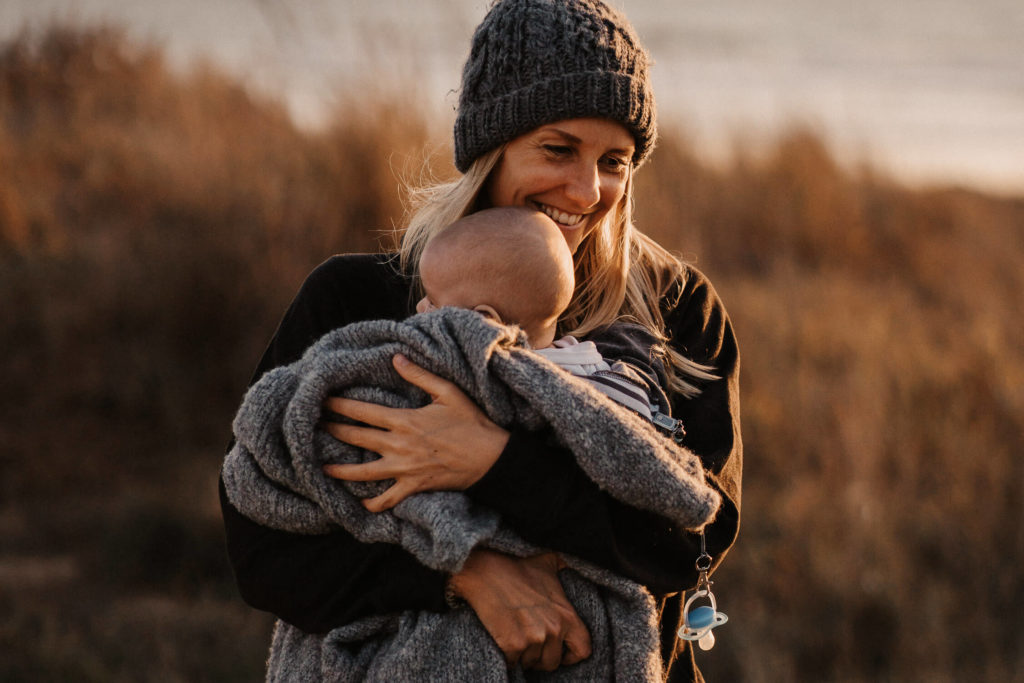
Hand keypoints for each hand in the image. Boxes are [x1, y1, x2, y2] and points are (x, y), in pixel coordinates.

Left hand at [321, 354, 509, 511]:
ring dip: (340, 472)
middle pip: (356, 439)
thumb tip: (396, 358)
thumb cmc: (471, 422)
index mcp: (405, 420)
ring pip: (363, 474)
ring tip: (321, 470)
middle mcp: (399, 446)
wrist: (491, 458)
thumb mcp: (448, 392)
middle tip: (314, 428)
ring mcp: (405, 469)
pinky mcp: (414, 487)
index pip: (363, 412)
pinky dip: (372, 504)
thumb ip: (420, 375)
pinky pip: (386, 500)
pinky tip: (360, 503)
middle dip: (332, 432)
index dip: (339, 406)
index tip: (322, 401)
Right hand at [449, 550, 591, 670]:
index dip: (571, 654)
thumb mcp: (551, 561)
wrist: (485, 569)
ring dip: (522, 654)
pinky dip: (507, 655)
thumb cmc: (517, 564)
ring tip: (514, 631)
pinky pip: (513, 664)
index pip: (583, 650)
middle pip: (552, 663)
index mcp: (567, 615)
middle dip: (540, 655)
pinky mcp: (512, 645)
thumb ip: (568, 567)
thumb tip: (582, 563)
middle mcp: (554, 629)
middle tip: (528, 638)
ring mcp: (533, 638)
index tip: (559, 650)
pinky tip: (502, 636)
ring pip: (531, 664)